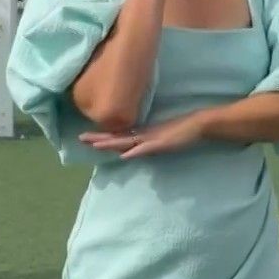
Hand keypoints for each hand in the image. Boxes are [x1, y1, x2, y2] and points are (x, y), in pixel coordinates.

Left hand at [78, 111, 208, 158]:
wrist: (197, 124)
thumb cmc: (180, 131)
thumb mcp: (160, 140)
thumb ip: (147, 144)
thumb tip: (132, 150)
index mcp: (142, 134)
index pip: (118, 137)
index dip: (103, 138)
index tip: (87, 138)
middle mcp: (143, 135)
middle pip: (117, 137)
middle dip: (99, 139)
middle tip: (80, 138)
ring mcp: (152, 139)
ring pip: (127, 142)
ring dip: (111, 144)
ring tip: (95, 145)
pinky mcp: (161, 143)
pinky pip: (146, 148)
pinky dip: (135, 151)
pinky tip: (125, 154)